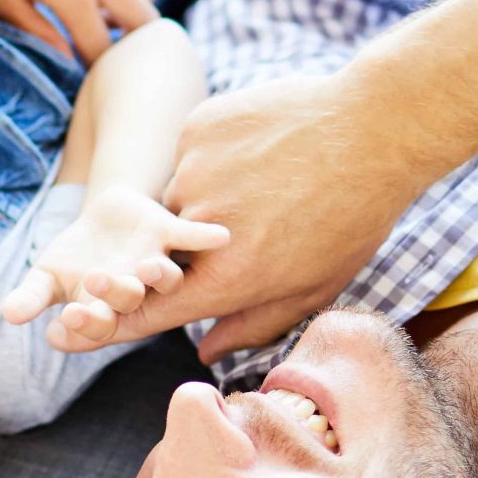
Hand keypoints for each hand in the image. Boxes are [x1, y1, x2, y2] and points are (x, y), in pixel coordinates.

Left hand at [0, 0, 160, 61]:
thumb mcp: (4, 1)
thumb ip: (37, 33)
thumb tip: (67, 59)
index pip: (101, 48)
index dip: (96, 69)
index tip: (88, 79)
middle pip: (142, 20)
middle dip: (133, 44)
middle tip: (110, 53)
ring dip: (131, 10)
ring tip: (104, 20)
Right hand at [1, 186, 230, 351]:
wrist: (107, 219)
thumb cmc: (76, 259)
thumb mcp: (47, 277)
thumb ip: (31, 297)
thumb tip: (6, 315)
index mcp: (104, 310)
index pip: (96, 325)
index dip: (85, 324)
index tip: (68, 318)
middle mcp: (135, 294)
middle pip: (130, 300)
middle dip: (115, 292)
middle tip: (95, 280)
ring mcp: (155, 264)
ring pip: (164, 277)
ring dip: (158, 275)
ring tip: (146, 268)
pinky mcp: (169, 233)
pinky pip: (193, 238)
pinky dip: (206, 236)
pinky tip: (222, 236)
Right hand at [91, 73, 419, 360]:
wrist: (378, 126)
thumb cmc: (355, 215)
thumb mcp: (315, 285)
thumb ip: (253, 323)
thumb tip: (205, 351)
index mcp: (228, 277)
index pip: (147, 311)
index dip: (119, 316)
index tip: (99, 315)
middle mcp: (199, 227)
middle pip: (167, 248)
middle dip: (195, 246)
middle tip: (255, 221)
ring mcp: (195, 172)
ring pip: (179, 195)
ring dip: (209, 195)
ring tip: (267, 180)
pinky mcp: (197, 128)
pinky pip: (191, 152)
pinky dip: (216, 155)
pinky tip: (263, 148)